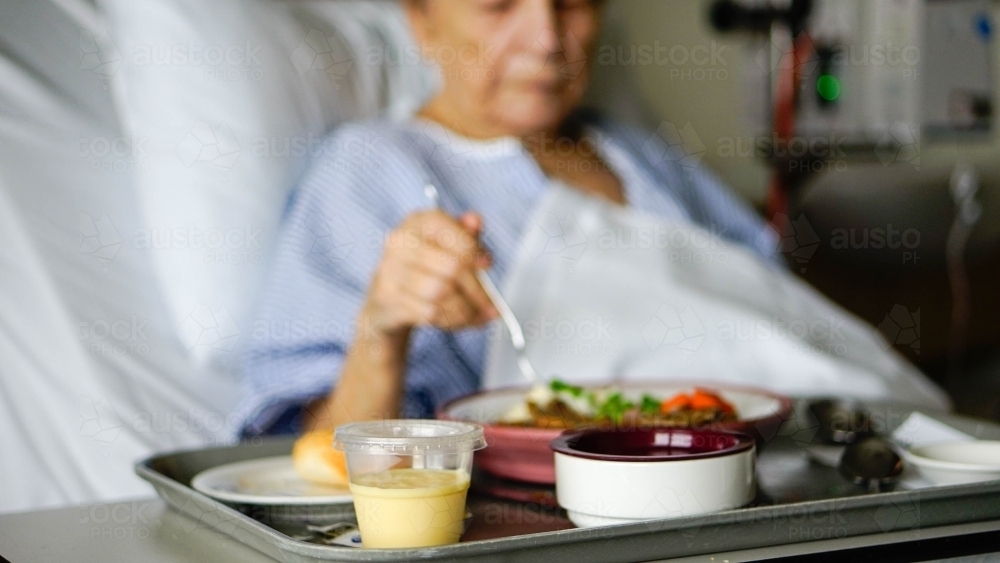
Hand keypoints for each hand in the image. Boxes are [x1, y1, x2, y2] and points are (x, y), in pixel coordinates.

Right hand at [361, 210, 498, 338]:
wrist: (385, 302)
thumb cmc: (423, 269)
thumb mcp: (444, 246)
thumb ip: (464, 234)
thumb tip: (476, 221)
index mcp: (418, 222)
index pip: (453, 233)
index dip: (475, 250)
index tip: (488, 264)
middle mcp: (400, 243)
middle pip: (451, 267)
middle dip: (477, 290)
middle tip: (492, 305)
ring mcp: (390, 271)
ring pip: (442, 293)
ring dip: (466, 309)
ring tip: (478, 315)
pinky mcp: (388, 299)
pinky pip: (430, 313)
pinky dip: (451, 320)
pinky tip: (458, 320)